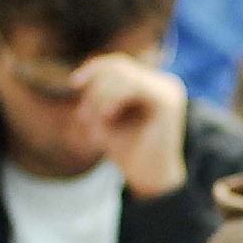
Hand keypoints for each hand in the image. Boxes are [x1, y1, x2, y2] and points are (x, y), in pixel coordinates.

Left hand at [70, 54, 188, 199]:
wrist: (150, 178)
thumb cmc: (128, 150)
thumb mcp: (105, 117)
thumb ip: (98, 95)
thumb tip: (77, 78)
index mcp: (154, 85)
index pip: (120, 64)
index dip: (95, 68)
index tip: (74, 83)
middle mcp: (165, 83)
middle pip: (120, 66)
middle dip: (95, 89)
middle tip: (83, 116)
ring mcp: (169, 90)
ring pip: (123, 75)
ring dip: (100, 97)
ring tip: (92, 121)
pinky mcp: (167, 101)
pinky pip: (131, 87)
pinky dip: (112, 100)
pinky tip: (107, 118)